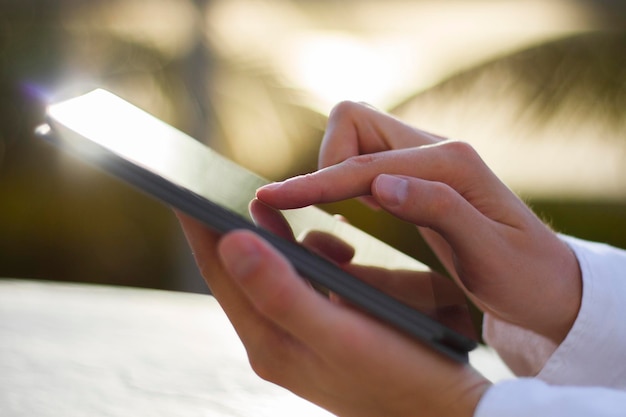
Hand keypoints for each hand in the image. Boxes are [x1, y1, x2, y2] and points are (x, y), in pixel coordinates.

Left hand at [177, 213, 488, 416]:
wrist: (443, 414)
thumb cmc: (401, 375)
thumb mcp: (341, 333)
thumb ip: (283, 292)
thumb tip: (230, 241)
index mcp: (269, 341)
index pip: (220, 272)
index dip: (199, 226)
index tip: (182, 185)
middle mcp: (273, 341)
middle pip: (241, 271)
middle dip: (242, 227)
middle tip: (250, 189)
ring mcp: (295, 340)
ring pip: (273, 274)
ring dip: (289, 243)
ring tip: (326, 235)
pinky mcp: (319, 335)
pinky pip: (301, 285)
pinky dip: (314, 261)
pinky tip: (342, 255)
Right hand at [257, 101, 581, 344]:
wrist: (548, 285)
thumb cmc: (523, 277)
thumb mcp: (489, 254)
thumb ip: (439, 211)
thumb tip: (379, 185)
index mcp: (451, 164)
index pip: (363, 164)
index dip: (315, 183)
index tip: (272, 199)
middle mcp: (436, 150)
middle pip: (353, 122)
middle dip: (325, 164)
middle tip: (325, 215)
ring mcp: (426, 161)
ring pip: (355, 138)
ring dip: (332, 171)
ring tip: (330, 215)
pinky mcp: (418, 177)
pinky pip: (365, 160)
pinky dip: (344, 180)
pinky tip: (347, 212)